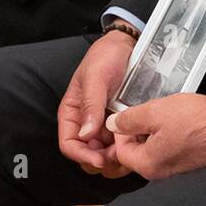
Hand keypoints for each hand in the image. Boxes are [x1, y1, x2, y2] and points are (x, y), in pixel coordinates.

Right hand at [57, 30, 138, 177]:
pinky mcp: (118, 124)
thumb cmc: (106, 56)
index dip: (82, 155)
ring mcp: (102, 124)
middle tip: (119, 156)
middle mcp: (85, 122)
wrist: (128, 46)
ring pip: (103, 153)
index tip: (101, 159)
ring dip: (115, 158)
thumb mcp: (96, 77)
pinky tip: (137, 143)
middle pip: (86, 153)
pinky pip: (118, 144)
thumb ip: (90, 105)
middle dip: (101, 160)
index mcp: (72, 112)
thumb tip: (85, 134)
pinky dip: (126, 149)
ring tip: (130, 150)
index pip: (69, 144)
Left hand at [106, 94, 205, 180]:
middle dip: (137, 129)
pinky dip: (165, 134)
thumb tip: (113, 124)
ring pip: (151, 148)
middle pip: (135, 150)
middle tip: (147, 111)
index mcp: (148, 164)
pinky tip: (175, 120)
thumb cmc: (196, 121)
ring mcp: (173, 168)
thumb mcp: (156, 112)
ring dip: (152, 130)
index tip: (130, 114)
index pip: (120, 150)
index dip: (122, 129)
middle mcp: (159, 171)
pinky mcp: (185, 161)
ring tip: (163, 113)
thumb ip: (130, 119)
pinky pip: (166, 148)